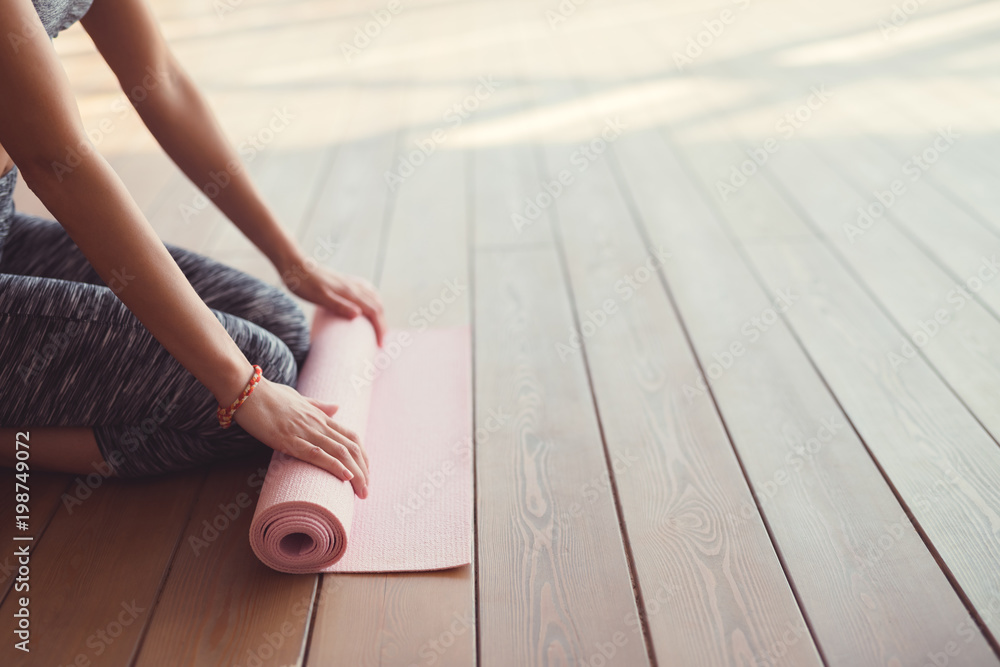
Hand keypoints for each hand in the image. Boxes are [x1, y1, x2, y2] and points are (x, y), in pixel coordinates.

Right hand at [234, 377, 369, 497]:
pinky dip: (334, 466)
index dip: (362, 456)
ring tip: (361, 493)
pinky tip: (345, 477)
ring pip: (339, 453)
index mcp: (320, 417)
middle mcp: (318, 424)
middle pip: (351, 448)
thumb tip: (337, 407)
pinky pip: (316, 454)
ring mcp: (305, 431)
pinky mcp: (288, 439)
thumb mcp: (299, 398)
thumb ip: (318, 405)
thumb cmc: (268, 394)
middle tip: (365, 492)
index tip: (365, 473)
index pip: (351, 437)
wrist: (246, 388)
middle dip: (363, 471)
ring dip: (355, 474)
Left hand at [280, 257, 385, 345]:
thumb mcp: (318, 297)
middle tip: (380, 341)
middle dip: (382, 324)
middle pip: (377, 305)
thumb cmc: (303, 283)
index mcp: (349, 292)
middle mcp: (353, 286)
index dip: (380, 328)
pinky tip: (368, 304)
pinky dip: (373, 300)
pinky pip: (367, 291)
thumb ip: (338, 305)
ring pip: (374, 297)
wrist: (294, 263)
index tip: (380, 344)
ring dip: (380, 312)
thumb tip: (358, 315)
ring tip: (378, 326)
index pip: (374, 311)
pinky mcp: (344, 281)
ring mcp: (350, 282)